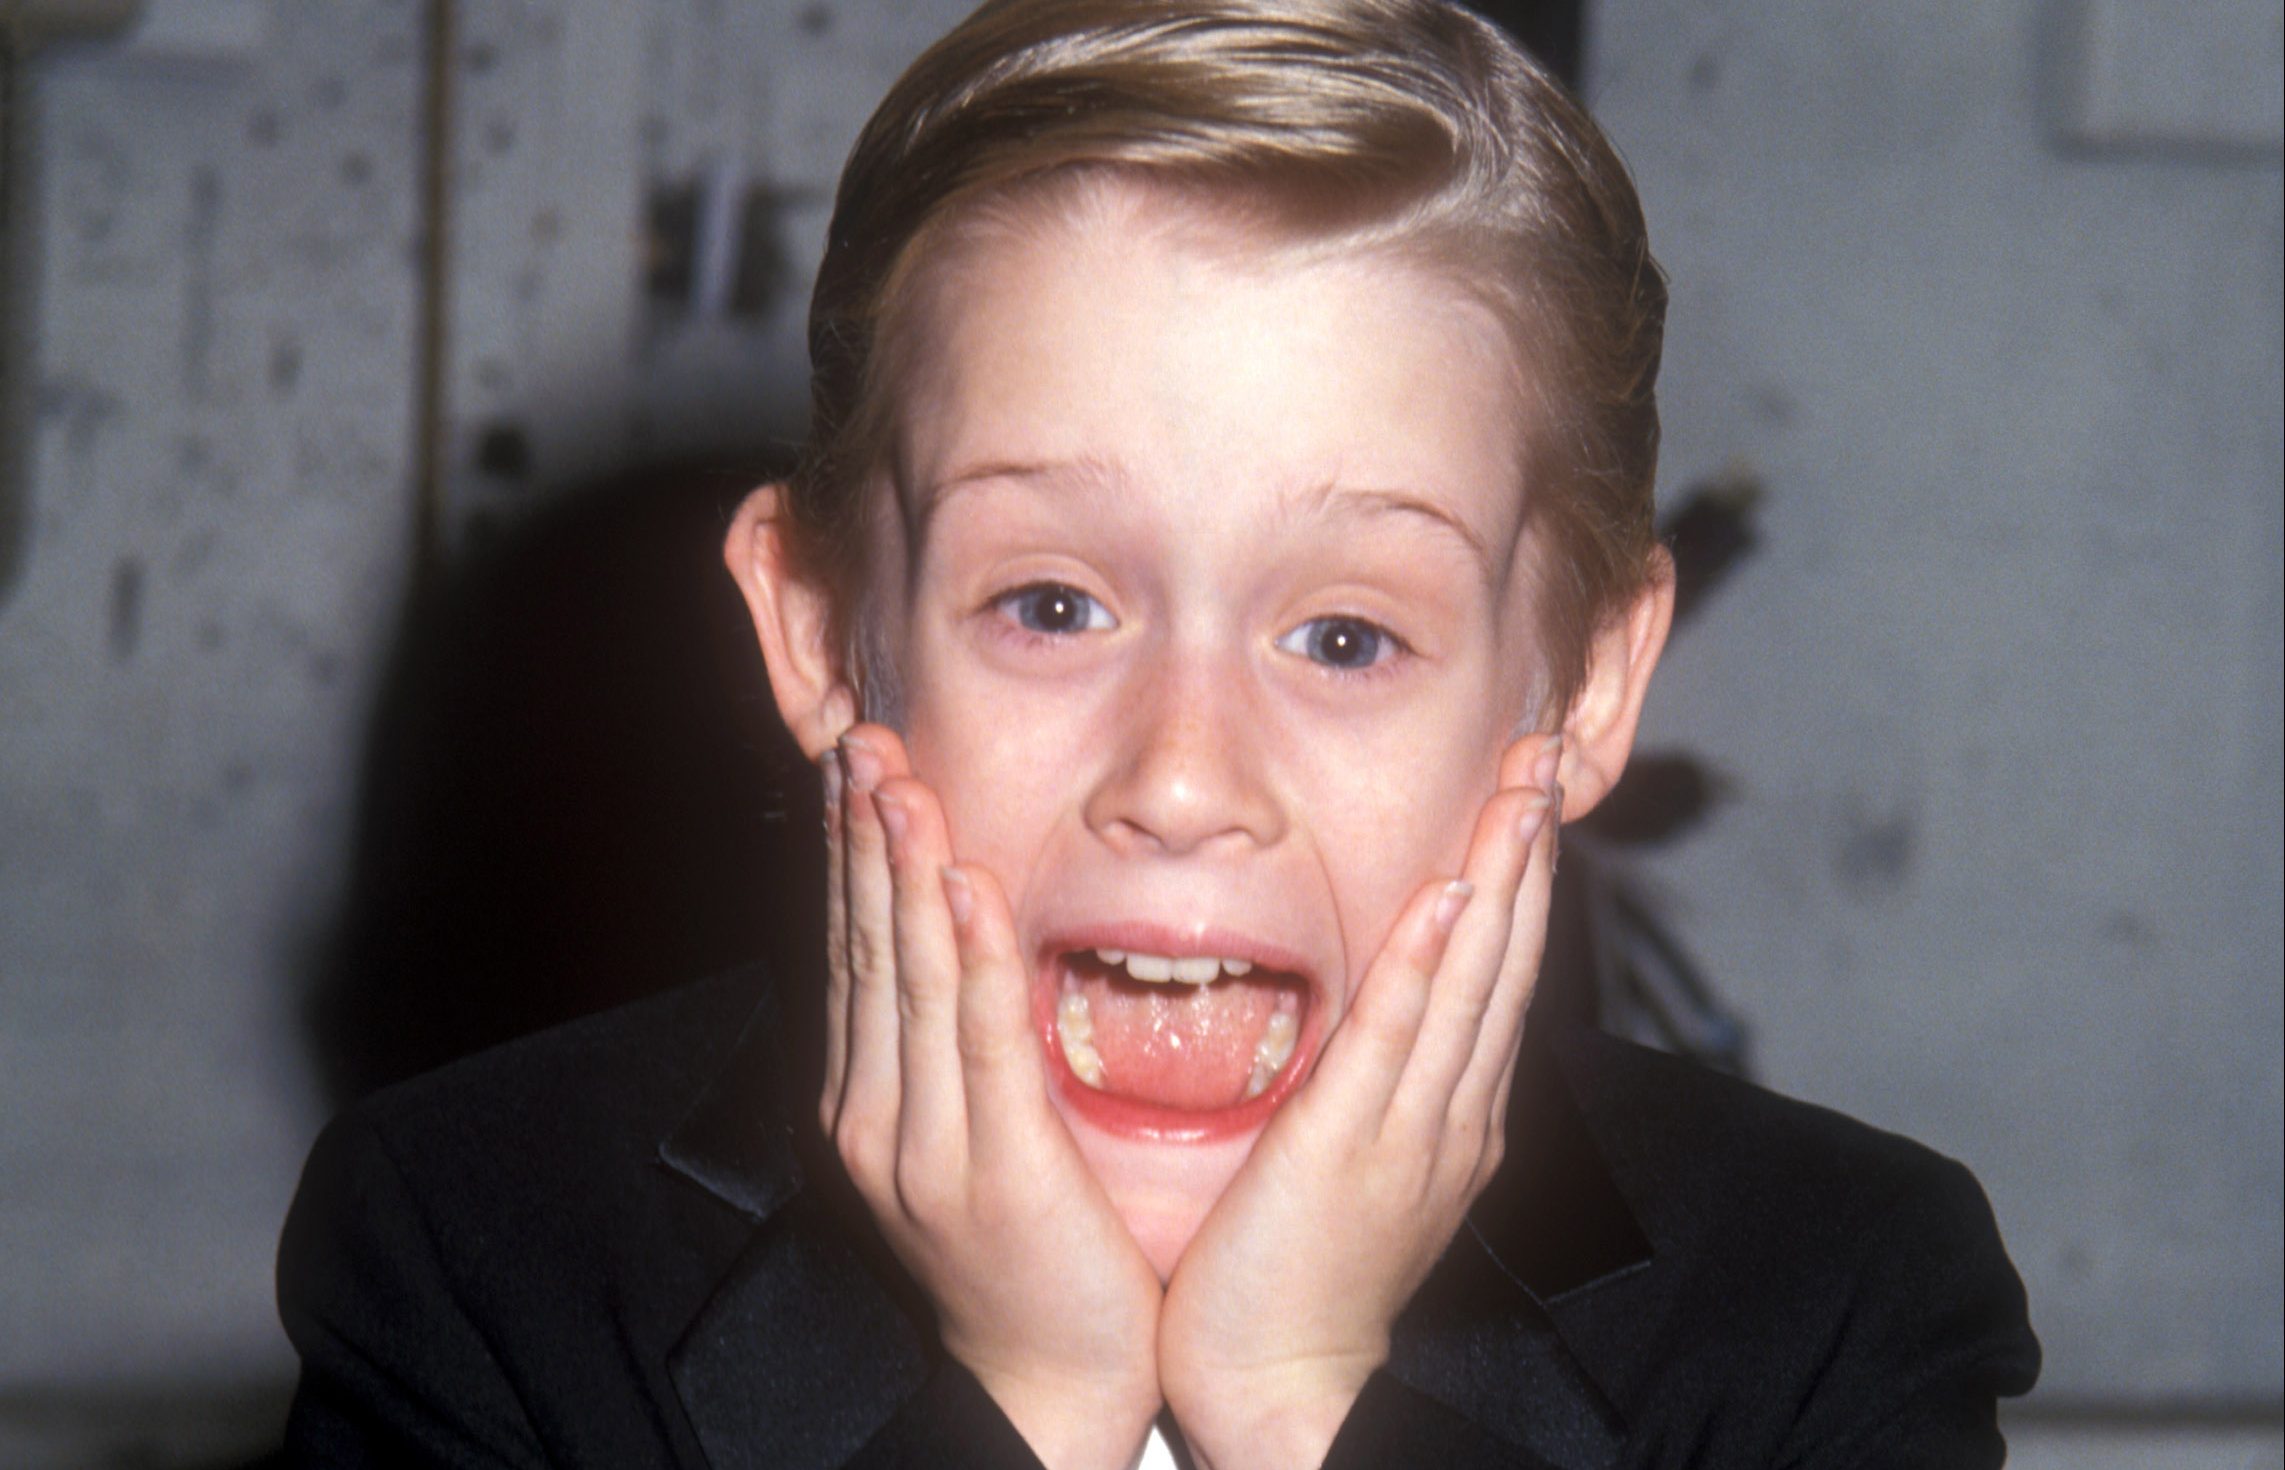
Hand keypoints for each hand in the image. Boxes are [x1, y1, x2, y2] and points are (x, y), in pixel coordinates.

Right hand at [823, 724, 1164, 1469]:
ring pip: (910, 979)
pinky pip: (980, 1042)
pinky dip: (970, 958)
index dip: (849, 851)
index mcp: (868, 1099)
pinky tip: (967, 889)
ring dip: (903, 870)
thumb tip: (953, 930)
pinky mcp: (993, 1169)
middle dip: (861, 835)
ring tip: (897, 779)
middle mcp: (876, 1113)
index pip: (853, 949)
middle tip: (857, 734)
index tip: (851, 762)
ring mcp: (924, 1144)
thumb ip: (949, 1041)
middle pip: (866, 946)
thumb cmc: (1026, 1249)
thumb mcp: (967, 1133)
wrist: (1051, 1379)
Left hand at [1155, 733, 1562, 1469]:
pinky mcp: (1353, 1147)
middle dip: (1528, 846)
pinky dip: (1431, 964)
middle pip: (1505, 956)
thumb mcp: (1355, 1160)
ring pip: (1472, 980)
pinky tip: (1453, 896)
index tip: (1526, 788)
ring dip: (1500, 875)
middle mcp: (1453, 1112)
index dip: (1517, 873)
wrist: (1282, 1385)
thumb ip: (1374, 1081)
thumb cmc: (1296, 1275)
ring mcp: (1414, 1129)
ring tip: (1523, 784)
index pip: (1496, 970)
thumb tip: (1378, 1006)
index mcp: (1452, 1114)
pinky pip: (1398, 1038)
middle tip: (1546, 746)